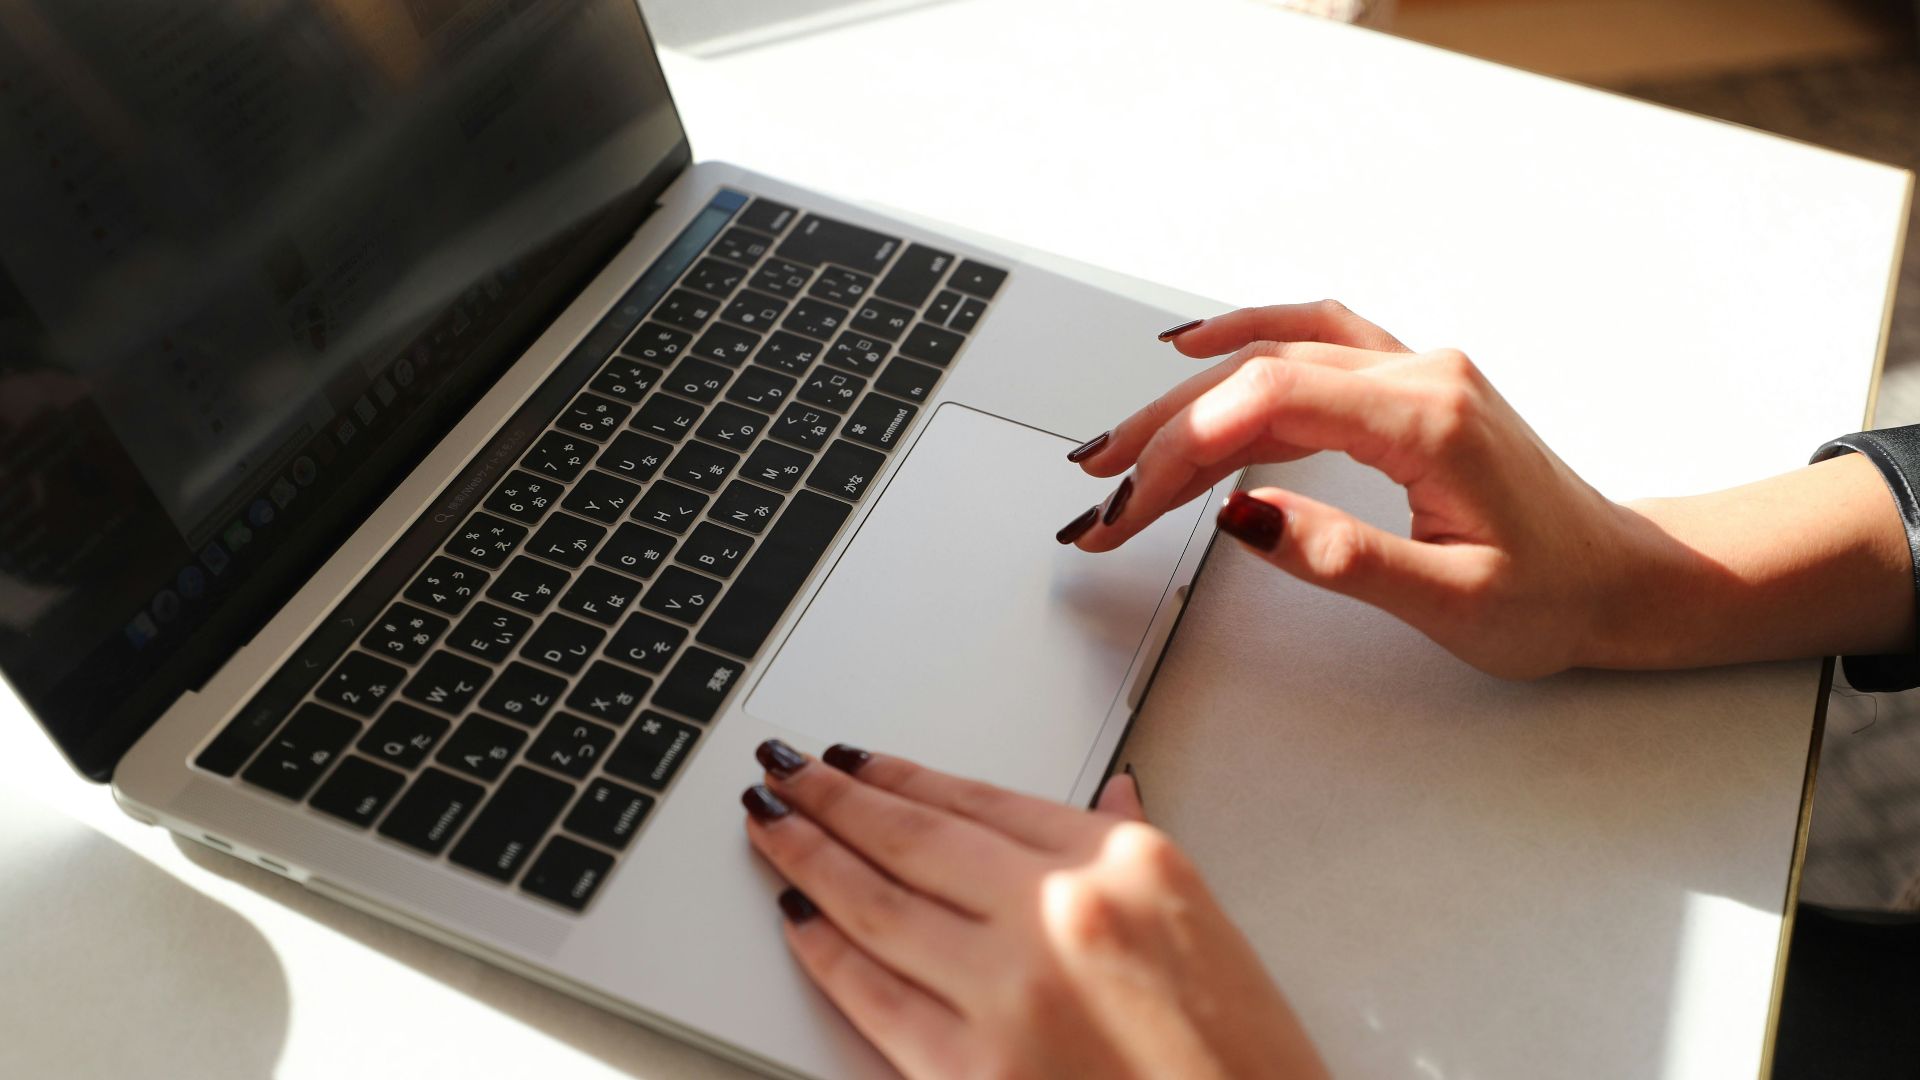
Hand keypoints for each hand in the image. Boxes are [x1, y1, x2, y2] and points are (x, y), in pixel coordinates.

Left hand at [742, 740, 1325, 1078]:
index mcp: (1125, 862)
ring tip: (770, 822)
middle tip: (784, 768)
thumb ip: (1128, 851)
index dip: (902, 775)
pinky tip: (796, 916)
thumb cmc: (1240, 1060)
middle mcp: (1064, 910)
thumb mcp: (1203, 925)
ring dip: (809, 855)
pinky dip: (825, 949)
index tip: (855, 759)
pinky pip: (873, 994)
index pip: (980, 798)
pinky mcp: (971, 1071)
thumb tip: (1099, 792)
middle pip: (915, 837)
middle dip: (833, 798)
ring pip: (877, 903)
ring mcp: (1012, 991)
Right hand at [1059, 301, 1912, 675]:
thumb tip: (1245, 518)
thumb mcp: (1453, 601)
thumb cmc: (1558, 596)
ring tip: (1121, 443)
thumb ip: (1343, 557)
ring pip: (1276, 355)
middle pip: (1259, 372)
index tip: (1132, 499)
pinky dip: (1244, 349)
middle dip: (1165, 431)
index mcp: (1428, 418)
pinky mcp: (1406, 389)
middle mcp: (1419, 375)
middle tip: (1099, 487)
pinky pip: (1310, 343)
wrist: (1626, 577)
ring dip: (1190, 394)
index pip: (1272, 400)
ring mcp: (1414, 372)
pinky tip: (1200, 355)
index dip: (1186, 444)